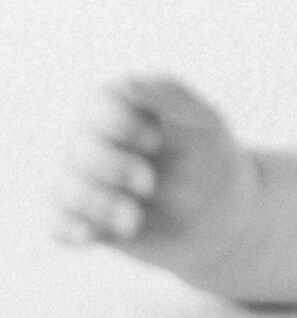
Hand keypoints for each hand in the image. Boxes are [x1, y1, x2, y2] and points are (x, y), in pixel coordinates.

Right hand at [56, 76, 261, 289]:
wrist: (218, 214)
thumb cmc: (210, 157)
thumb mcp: (203, 123)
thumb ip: (170, 96)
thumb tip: (129, 81)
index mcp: (122, 105)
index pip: (96, 104)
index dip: (120, 124)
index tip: (155, 142)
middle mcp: (95, 139)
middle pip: (77, 147)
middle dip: (112, 168)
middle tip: (149, 184)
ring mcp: (85, 180)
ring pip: (64, 186)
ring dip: (97, 204)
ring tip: (134, 220)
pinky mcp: (83, 218)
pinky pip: (56, 223)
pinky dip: (68, 229)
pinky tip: (91, 236)